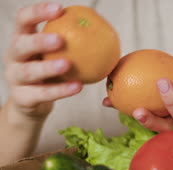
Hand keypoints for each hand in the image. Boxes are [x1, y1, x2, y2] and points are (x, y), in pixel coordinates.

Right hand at [4, 2, 81, 118]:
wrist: (31, 103)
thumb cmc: (49, 73)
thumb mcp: (56, 55)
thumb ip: (72, 43)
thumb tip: (104, 30)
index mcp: (21, 39)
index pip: (23, 19)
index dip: (38, 12)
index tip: (59, 9)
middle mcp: (14, 56)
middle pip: (21, 45)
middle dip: (39, 41)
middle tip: (61, 39)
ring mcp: (15, 78)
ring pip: (29, 72)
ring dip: (48, 67)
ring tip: (68, 64)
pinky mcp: (22, 98)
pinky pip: (42, 94)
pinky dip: (60, 90)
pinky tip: (78, 86)